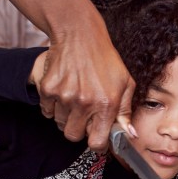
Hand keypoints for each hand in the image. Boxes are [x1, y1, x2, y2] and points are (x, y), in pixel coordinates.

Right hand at [37, 18, 135, 150]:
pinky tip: (64, 91)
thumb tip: (130, 135)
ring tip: (75, 98)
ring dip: (67, 116)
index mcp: (106, 104)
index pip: (97, 142)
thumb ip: (126, 111)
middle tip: (85, 115)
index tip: (97, 136)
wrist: (79, 36)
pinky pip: (47, 111)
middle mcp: (84, 102)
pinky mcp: (48, 89)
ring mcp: (64, 96)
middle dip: (79, 130)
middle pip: (73, 136)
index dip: (97, 142)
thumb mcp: (125, 83)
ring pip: (60, 124)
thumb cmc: (105, 59)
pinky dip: (53, 106)